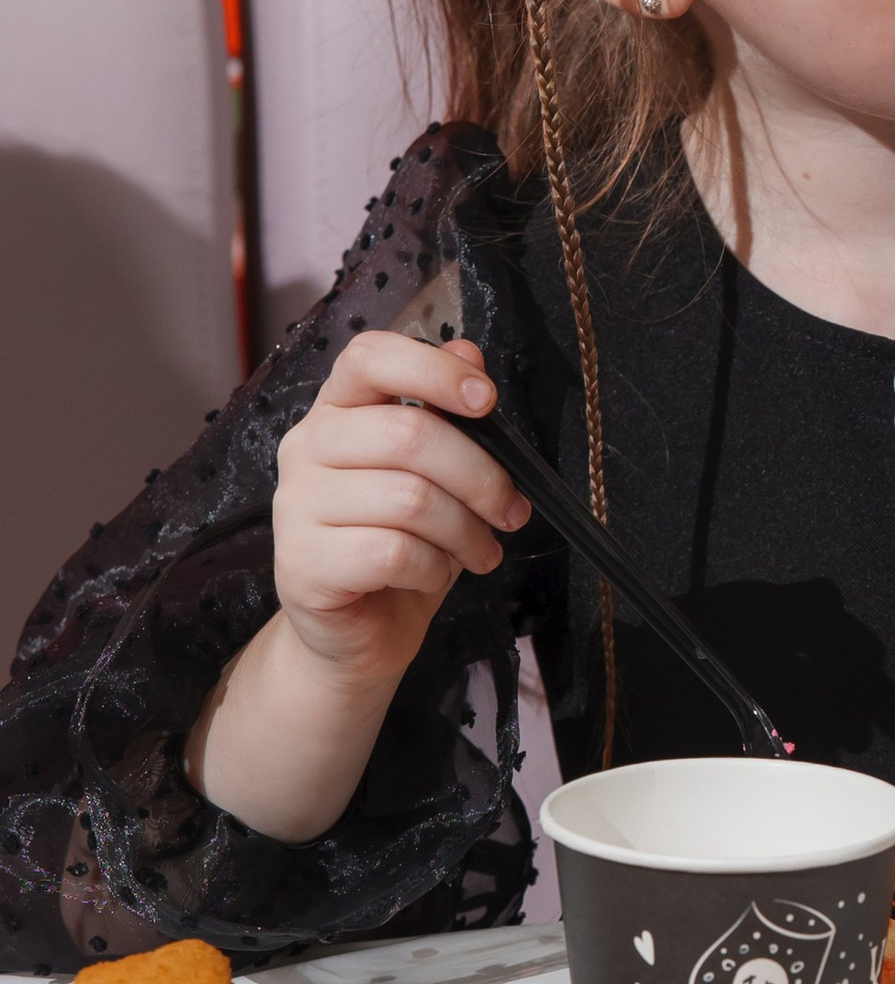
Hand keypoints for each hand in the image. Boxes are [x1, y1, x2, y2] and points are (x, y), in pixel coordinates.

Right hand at [269, 332, 530, 694]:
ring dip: (465, 530)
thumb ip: (447, 415)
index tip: (487, 399)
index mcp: (337, 412)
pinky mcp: (300, 563)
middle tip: (510, 511)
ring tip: (480, 551)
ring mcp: (295, 505)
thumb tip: (467, 350)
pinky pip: (392, 551)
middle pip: (408, 432)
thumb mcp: (437, 477)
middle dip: (481, 475)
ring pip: (408, 497)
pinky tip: (432, 575)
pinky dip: (432, 567)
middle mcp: (306, 448)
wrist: (359, 633)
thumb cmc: (401, 547)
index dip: (432, 370)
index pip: (369, 357)